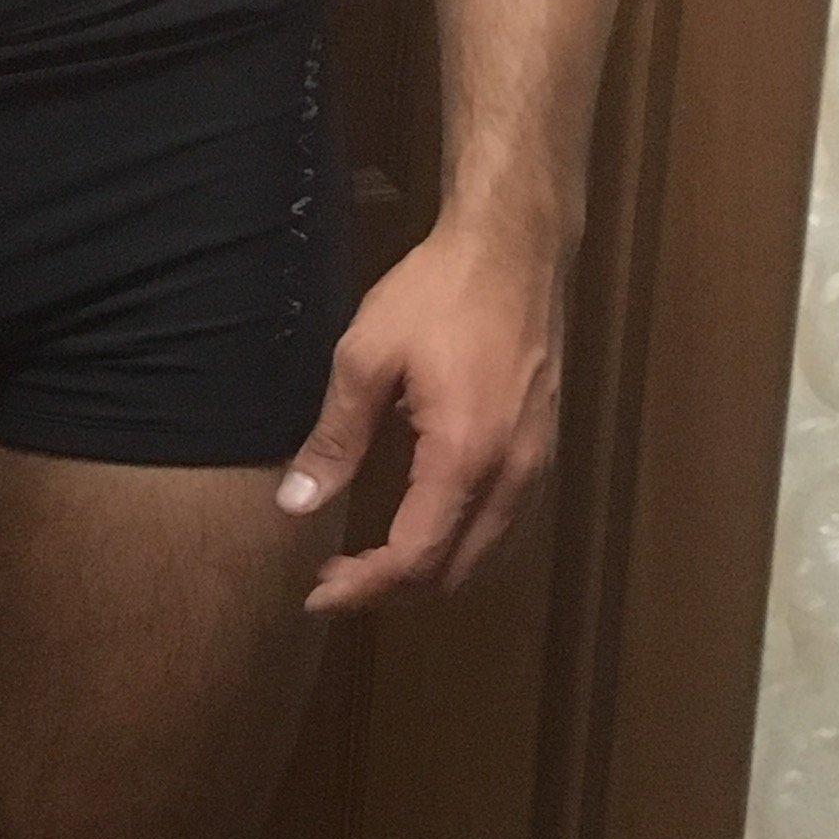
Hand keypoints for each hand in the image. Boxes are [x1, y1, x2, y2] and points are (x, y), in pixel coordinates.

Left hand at [275, 215, 567, 612]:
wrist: (514, 244)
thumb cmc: (438, 292)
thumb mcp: (367, 357)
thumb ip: (334, 438)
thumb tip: (295, 503)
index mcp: (465, 456)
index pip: (415, 558)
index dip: (363, 588)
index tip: (316, 594)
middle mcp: (512, 474)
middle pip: (455, 572)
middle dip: (393, 591)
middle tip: (335, 581)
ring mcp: (537, 464)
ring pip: (487, 556)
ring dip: (429, 572)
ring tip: (371, 563)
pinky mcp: (543, 448)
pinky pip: (505, 526)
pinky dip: (461, 545)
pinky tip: (423, 526)